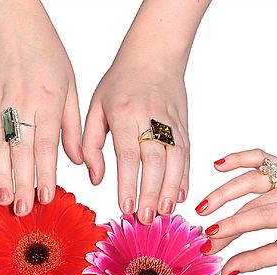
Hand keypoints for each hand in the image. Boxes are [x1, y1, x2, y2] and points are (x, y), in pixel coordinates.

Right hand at [0, 0, 82, 214]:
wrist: (14, 25)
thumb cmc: (47, 55)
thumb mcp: (71, 87)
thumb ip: (73, 127)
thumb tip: (78, 162)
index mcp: (48, 101)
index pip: (46, 145)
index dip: (44, 173)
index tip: (45, 197)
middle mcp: (22, 105)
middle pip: (21, 151)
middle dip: (21, 183)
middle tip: (21, 209)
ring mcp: (0, 105)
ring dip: (1, 176)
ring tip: (2, 200)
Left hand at [83, 57, 188, 222]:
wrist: (155, 53)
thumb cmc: (120, 82)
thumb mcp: (96, 107)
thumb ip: (89, 143)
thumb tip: (95, 178)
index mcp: (123, 113)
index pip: (127, 154)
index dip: (128, 183)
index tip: (125, 207)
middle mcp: (150, 118)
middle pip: (154, 161)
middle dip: (150, 192)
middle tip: (145, 218)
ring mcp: (171, 122)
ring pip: (175, 160)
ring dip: (170, 189)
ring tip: (164, 212)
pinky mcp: (184, 125)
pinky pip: (186, 155)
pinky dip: (184, 177)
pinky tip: (180, 196)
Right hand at [198, 149, 276, 274]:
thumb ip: (261, 259)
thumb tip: (228, 269)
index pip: (262, 216)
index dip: (233, 227)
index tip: (210, 241)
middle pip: (252, 202)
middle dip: (225, 222)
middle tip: (205, 238)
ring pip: (251, 178)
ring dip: (223, 193)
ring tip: (203, 208)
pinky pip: (261, 158)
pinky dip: (239, 159)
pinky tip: (219, 165)